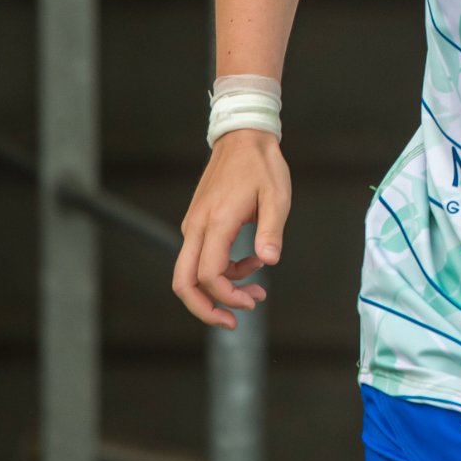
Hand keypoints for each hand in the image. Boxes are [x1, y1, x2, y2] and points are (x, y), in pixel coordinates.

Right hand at [173, 129, 290, 328]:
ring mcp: (194, 225)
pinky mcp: (198, 223)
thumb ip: (272, 231)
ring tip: (255, 293)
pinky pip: (199, 258)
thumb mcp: (277, 196)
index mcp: (216, 222)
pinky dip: (219, 272)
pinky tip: (249, 264)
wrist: (243, 137)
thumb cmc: (261, 165)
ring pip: (188, 273)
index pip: (208, 274)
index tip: (253, 302)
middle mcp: (197, 226)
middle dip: (205, 309)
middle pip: (183, 283)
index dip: (227, 296)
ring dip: (217, 291)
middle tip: (233, 323)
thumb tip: (269, 262)